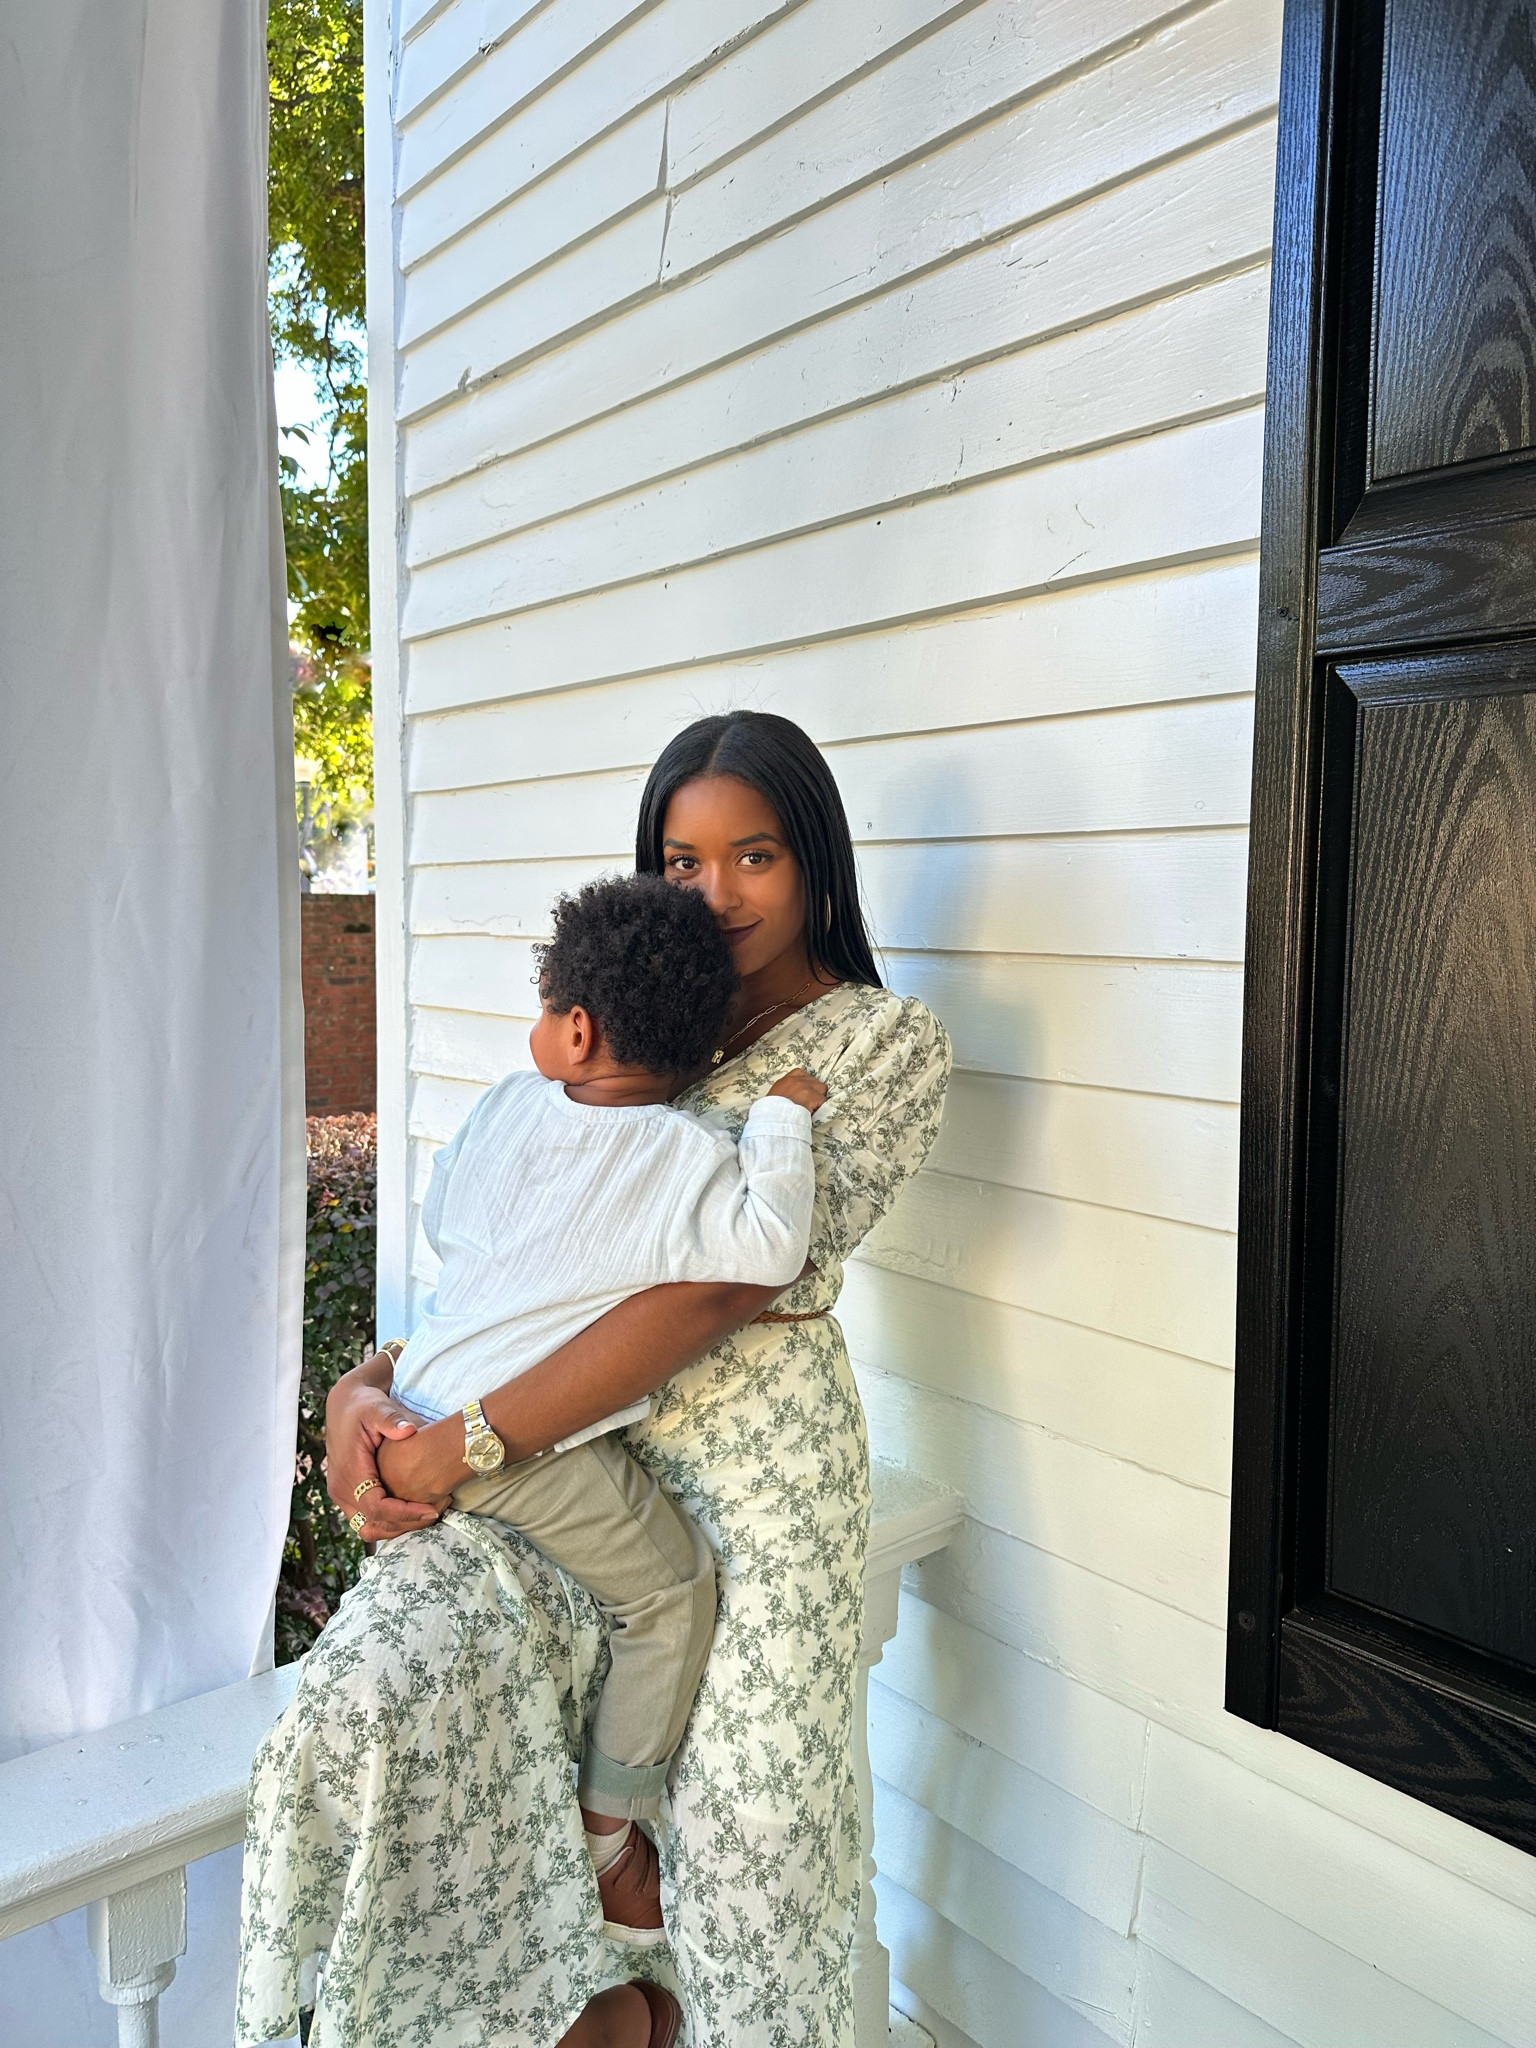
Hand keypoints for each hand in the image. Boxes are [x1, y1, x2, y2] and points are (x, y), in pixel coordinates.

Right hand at [325, 1354, 446, 1539]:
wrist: (344, 1405)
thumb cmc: (363, 1406)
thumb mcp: (377, 1407)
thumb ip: (391, 1419)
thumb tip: (409, 1430)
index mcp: (349, 1470)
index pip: (376, 1507)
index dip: (404, 1513)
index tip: (431, 1510)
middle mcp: (340, 1488)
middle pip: (373, 1524)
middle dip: (406, 1524)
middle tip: (437, 1512)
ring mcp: (341, 1495)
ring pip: (368, 1528)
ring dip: (397, 1527)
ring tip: (427, 1514)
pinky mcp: (347, 1495)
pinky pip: (367, 1520)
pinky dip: (389, 1521)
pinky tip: (413, 1510)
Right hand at [766, 1066, 826, 1111]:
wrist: (773, 1118)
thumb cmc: (772, 1111)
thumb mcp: (774, 1095)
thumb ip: (785, 1091)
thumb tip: (793, 1095)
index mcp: (787, 1080)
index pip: (801, 1074)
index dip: (806, 1083)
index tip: (805, 1091)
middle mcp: (797, 1081)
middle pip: (815, 1081)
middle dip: (814, 1091)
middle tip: (810, 1102)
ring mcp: (805, 1088)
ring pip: (822, 1089)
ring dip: (819, 1098)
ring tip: (813, 1108)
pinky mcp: (812, 1097)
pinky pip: (823, 1101)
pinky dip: (820, 1107)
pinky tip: (814, 1112)